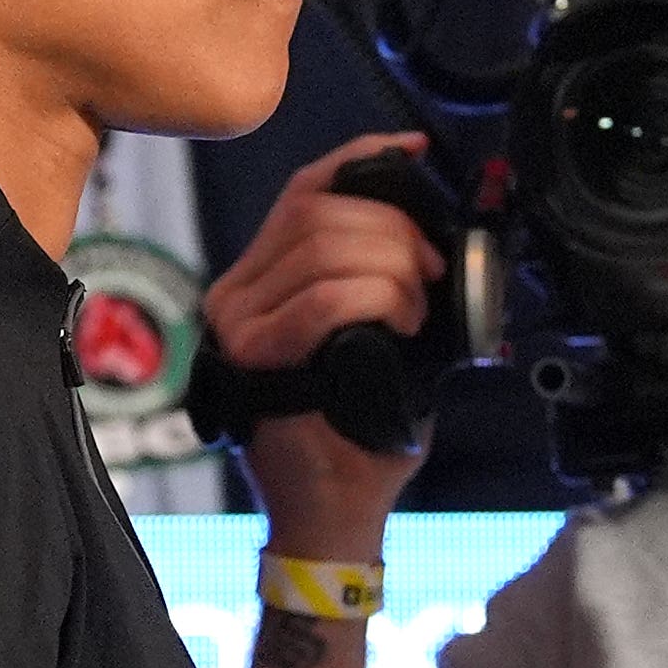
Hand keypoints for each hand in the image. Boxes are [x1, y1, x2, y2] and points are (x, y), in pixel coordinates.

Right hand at [202, 133, 439, 556]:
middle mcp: (237, 292)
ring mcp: (238, 323)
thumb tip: (427, 229)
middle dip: (394, 227)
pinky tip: (402, 323)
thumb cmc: (360, 430)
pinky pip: (321, 300)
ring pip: (323, 247)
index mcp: (262, 278)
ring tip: (416, 311)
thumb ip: (378, 279)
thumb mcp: (378, 336)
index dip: (361, 161)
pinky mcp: (252, 355)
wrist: (335, 512)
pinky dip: (376, 299)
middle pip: (318, 210)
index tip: (416, 155)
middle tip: (430, 272)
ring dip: (392, 269)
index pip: (304, 190)